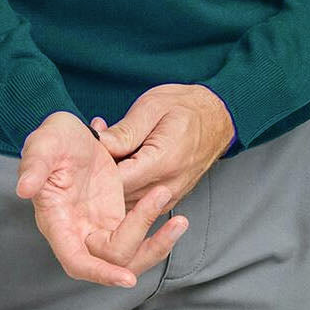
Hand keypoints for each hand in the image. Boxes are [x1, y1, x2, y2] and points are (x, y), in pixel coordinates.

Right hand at [16, 111, 189, 287]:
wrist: (73, 132)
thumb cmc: (55, 139)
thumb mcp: (44, 142)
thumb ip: (34, 164)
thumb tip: (23, 188)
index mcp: (57, 221)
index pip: (76, 261)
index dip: (99, 274)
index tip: (127, 278)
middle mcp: (78, 232)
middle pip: (112, 261)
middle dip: (143, 245)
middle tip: (168, 209)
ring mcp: (98, 227)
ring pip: (129, 255)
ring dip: (156, 244)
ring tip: (180, 220)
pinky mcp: (115, 218)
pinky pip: (138, 235)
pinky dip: (156, 228)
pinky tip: (174, 213)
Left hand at [90, 84, 234, 209]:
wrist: (218, 118)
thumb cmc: (186, 107)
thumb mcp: (152, 106)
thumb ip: (125, 131)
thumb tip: (99, 144)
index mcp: (162, 162)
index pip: (118, 181)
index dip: (98, 169)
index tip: (90, 151)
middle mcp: (167, 187)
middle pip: (119, 196)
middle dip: (102, 175)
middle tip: (98, 144)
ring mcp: (168, 197)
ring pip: (126, 203)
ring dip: (113, 182)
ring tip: (113, 149)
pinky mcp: (167, 200)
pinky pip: (138, 203)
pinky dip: (126, 186)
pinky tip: (124, 162)